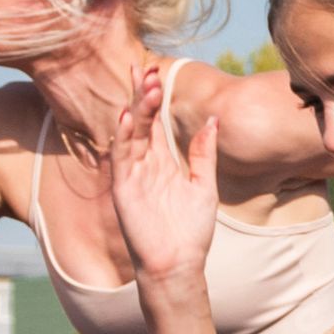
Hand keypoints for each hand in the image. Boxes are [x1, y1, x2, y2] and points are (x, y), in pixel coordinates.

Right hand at [102, 71, 220, 293]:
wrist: (178, 264)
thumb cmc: (191, 230)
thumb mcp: (203, 185)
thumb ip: (203, 153)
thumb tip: (213, 120)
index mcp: (162, 162)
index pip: (154, 122)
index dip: (153, 97)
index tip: (153, 71)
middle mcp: (144, 165)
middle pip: (139, 122)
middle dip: (141, 96)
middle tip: (144, 69)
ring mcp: (132, 175)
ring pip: (130, 135)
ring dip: (136, 110)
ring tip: (145, 86)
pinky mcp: (123, 189)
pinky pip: (121, 159)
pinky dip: (122, 138)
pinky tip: (125, 118)